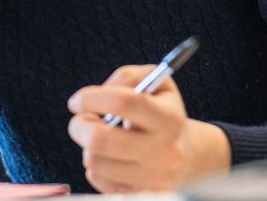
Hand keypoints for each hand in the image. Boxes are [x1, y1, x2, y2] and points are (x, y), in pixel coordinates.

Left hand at [67, 65, 230, 192]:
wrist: (189, 155)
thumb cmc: (164, 113)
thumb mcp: (157, 83)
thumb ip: (128, 77)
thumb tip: (100, 92)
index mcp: (169, 118)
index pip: (123, 102)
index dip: (92, 98)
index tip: (77, 100)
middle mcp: (164, 150)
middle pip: (100, 139)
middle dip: (79, 125)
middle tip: (82, 119)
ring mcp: (153, 178)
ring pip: (95, 161)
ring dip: (88, 146)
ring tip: (100, 137)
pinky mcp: (142, 195)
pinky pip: (98, 180)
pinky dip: (96, 166)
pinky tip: (110, 157)